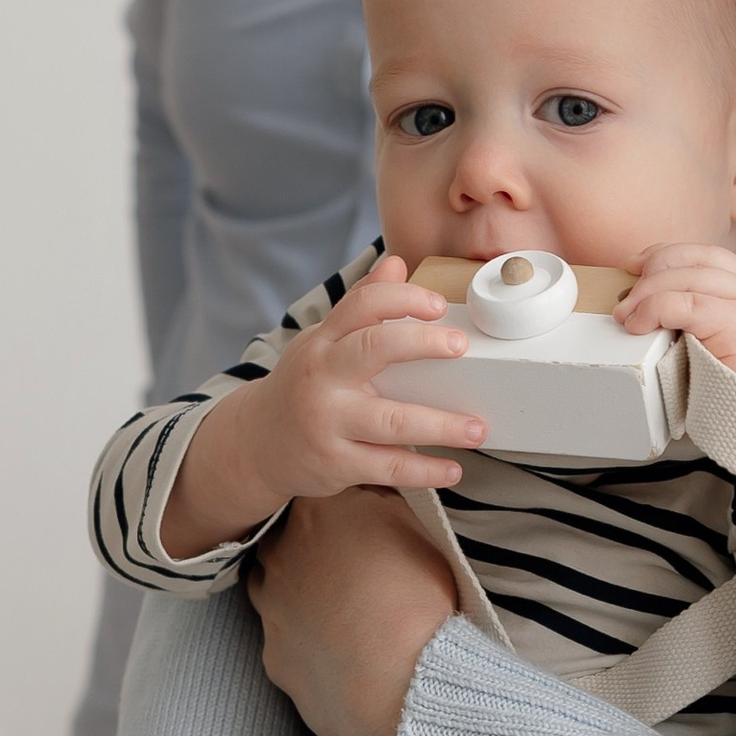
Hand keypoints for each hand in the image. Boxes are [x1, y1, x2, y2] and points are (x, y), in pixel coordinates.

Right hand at [160, 259, 488, 555]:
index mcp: (324, 341)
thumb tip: (397, 263)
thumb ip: (361, 306)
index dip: (403, 298)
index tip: (439, 306)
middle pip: (373, 348)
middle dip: (422, 343)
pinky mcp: (336, 462)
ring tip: (477, 427)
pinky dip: (424, 471)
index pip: (362, 305)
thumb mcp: (323, 341)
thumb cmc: (304, 385)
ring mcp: (328, 421)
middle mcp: (323, 377)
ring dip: (440, 425)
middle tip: (461, 346)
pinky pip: (387, 467)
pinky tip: (451, 469)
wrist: (259, 442)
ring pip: (390, 420)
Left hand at [247, 487, 457, 735]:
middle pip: (282, 538)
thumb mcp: (417, 531)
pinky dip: (305, 642)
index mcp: (316, 514)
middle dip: (308, 547)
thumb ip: (385, 503)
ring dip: (296, 593)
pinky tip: (336, 650)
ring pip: (270, 588)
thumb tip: (375, 488)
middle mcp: (280, 555)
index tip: (354, 522)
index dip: (334, 509)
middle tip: (347, 565)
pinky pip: (284, 641)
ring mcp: (270, 607)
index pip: (313, 494)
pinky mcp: (272, 654)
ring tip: (339, 608)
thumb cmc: (419, 602)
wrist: (402, 682)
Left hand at [618, 245, 735, 430]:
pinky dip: (654, 309)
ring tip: (626, 316)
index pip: (711, 257)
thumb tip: (657, 327)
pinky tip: (639, 325)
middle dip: (654, 267)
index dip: (670, 255)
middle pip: (697, 257)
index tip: (640, 267)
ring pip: (688, 276)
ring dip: (647, 292)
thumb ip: (708, 331)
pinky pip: (685, 303)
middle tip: (626, 295)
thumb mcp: (733, 354)